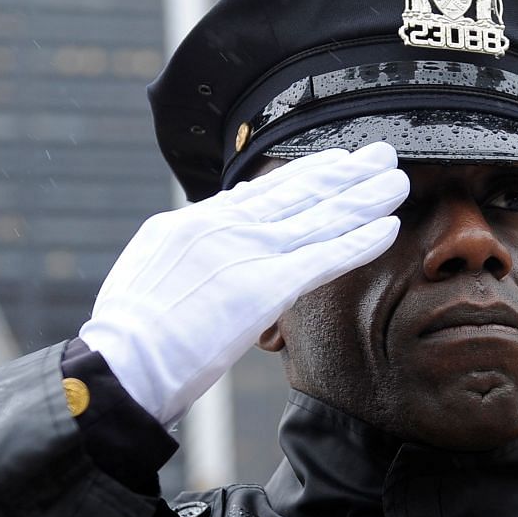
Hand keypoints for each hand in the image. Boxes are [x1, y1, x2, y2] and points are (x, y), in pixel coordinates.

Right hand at [79, 143, 407, 424]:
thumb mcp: (151, 266)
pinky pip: (323, 259)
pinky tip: (386, 229)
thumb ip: (189, 241)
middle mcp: (225, 228)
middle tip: (379, 155)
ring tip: (395, 182)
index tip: (336, 161)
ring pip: (318, 218)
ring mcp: (246, 255)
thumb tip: (215, 222)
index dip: (306, 175)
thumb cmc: (130, 332)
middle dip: (344, 172)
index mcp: (195, 222)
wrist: (122, 361)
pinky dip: (358, 242)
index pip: (261, 192)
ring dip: (364, 199)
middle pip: (298, 192)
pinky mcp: (264, 288)